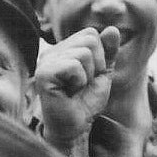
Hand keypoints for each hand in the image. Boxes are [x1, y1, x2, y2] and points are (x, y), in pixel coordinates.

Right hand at [34, 26, 121, 151]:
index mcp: (64, 49)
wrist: (75, 127)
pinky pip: (73, 65)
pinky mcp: (43, 73)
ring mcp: (46, 61)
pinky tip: (69, 92)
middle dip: (96, 65)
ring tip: (76, 89)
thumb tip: (112, 29)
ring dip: (88, 75)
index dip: (100, 57)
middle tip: (83, 84)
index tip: (89, 77)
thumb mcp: (103, 73)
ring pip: (84, 53)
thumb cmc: (85, 102)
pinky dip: (79, 81)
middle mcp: (52, 52)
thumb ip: (108, 51)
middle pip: (89, 39)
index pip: (91, 34)